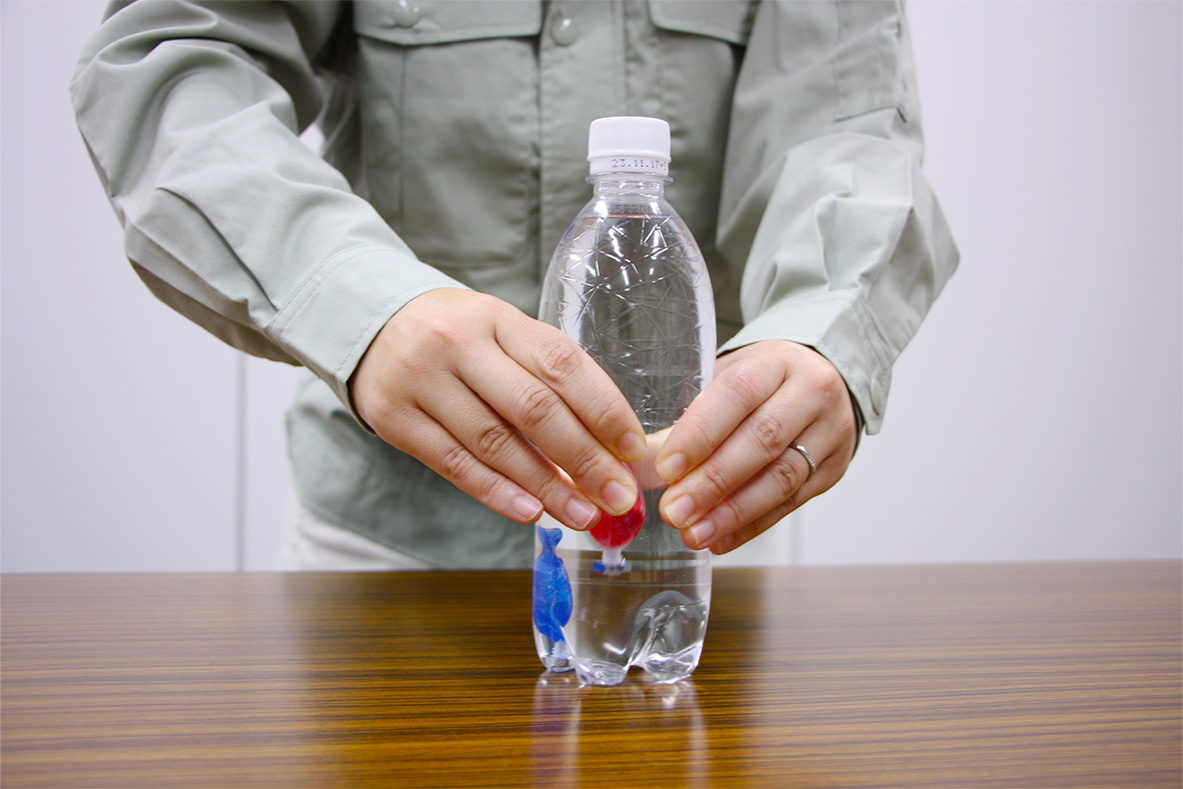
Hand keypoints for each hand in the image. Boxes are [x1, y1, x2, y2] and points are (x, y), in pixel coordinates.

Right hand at [350, 288, 644, 529]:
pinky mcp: (395, 419)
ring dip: (546, 486)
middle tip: (617, 496)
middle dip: (584, 458)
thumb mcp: (499, 332)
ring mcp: (421, 380)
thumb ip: (544, 375)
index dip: (603, 408)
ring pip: (495, 443)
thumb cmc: (457, 337)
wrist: (369, 324)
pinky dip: (496, 492)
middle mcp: (458, 343)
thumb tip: (605, 443)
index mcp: (497, 317)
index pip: (561, 363)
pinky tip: (531, 513)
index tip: (633, 449)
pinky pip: (453, 464)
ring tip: (582, 515)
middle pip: (533, 408)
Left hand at [654, 341, 858, 553]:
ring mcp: (829, 433)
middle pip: (763, 440)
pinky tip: (721, 538)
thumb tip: (643, 462)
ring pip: (782, 478)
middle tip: (675, 510)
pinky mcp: (832, 470)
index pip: (739, 393)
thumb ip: (690, 417)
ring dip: (732, 512)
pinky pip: (791, 503)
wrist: (822, 382)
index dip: (701, 432)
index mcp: (776, 362)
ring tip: (694, 533)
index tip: (667, 467)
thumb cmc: (762, 382)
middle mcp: (811, 393)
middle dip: (713, 481)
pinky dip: (752, 525)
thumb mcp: (726, 379)